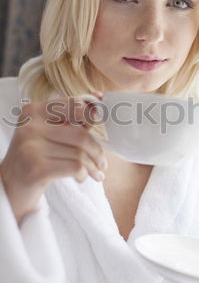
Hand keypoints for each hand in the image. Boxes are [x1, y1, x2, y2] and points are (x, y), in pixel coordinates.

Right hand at [0, 90, 107, 223]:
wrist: (12, 185)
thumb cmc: (37, 155)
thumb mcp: (51, 132)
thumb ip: (73, 117)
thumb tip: (99, 97)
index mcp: (34, 111)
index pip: (74, 105)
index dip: (91, 115)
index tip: (98, 124)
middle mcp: (30, 126)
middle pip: (81, 135)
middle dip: (97, 151)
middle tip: (102, 162)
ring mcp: (31, 147)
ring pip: (80, 154)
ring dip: (92, 166)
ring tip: (95, 173)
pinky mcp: (36, 168)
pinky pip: (75, 167)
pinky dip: (83, 174)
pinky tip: (80, 178)